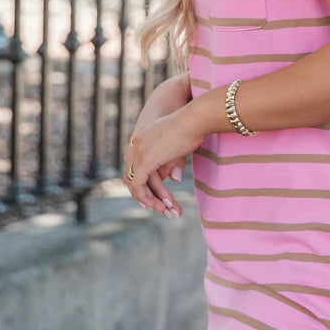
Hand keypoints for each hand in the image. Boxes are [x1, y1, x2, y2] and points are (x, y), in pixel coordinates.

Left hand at [123, 74, 191, 215]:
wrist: (195, 118)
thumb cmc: (193, 127)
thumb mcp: (177, 148)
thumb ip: (170, 163)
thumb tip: (172, 179)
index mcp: (141, 138)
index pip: (136, 166)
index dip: (145, 183)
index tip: (157, 197)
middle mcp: (135, 145)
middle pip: (133, 176)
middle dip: (147, 195)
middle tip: (160, 208)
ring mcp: (137, 152)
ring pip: (136, 184)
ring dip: (150, 200)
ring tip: (167, 211)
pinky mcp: (144, 161)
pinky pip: (138, 187)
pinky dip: (147, 199)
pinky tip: (161, 206)